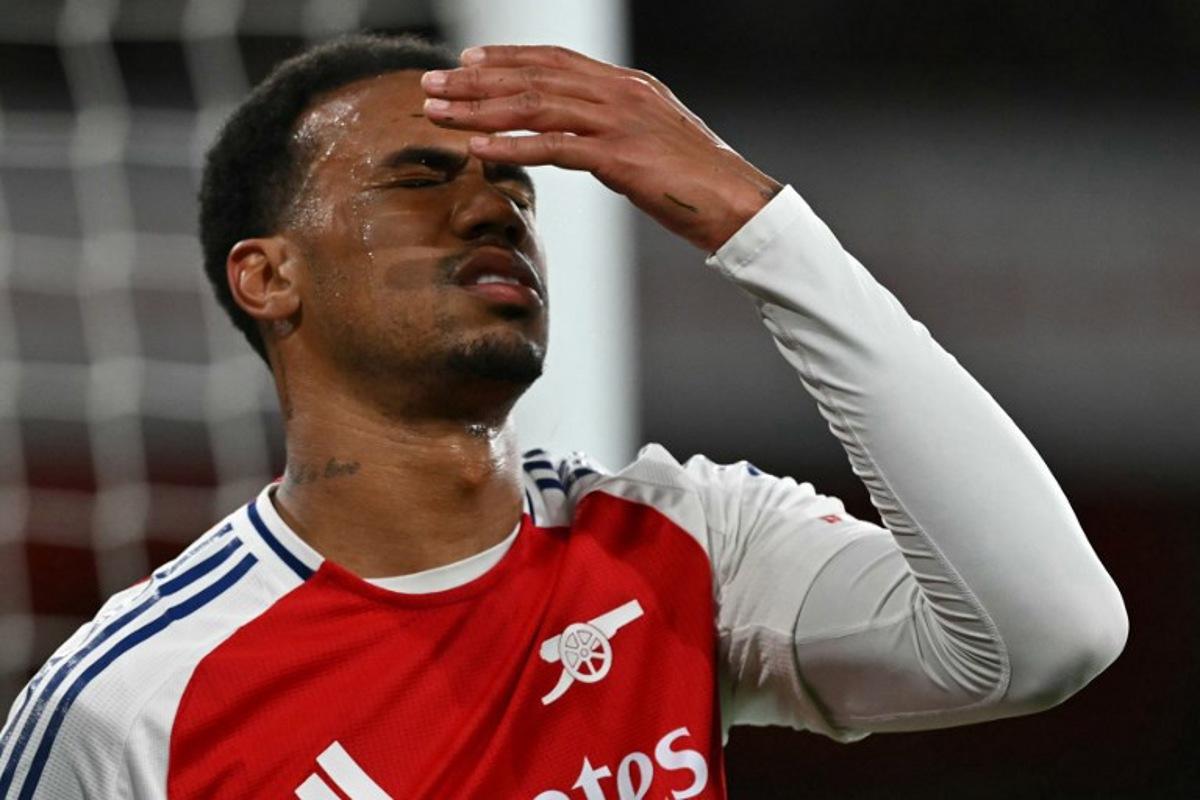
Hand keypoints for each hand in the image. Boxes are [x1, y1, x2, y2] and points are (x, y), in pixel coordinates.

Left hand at [421, 45, 781, 252]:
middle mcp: (620, 93)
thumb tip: (581, 137)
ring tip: (440, 113)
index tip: (467, 62)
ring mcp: (619, 122)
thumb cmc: (696, 181)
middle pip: (534, 77)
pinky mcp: (619, 157)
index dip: (506, 58)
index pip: (554, 60)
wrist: (737, 203)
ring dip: (480, 109)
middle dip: (477, 80)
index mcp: (627, 85)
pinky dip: (511, 146)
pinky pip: (553, 147)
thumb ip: (615, 128)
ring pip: (535, 106)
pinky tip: (478, 149)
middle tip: (433, 85)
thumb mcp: (653, 140)